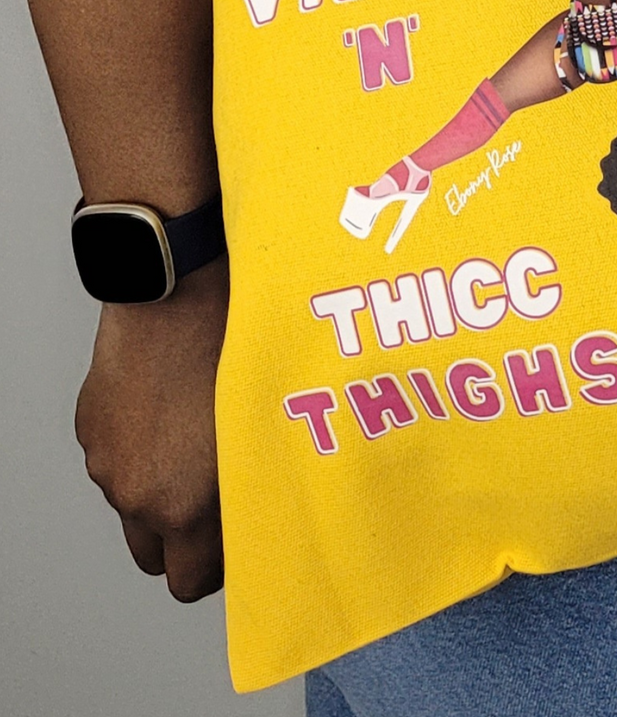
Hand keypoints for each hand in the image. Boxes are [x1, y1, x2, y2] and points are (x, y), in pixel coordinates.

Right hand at [74, 255, 228, 601]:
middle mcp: (137, 494)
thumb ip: (250, 487)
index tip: (238, 542)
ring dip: (162, 492)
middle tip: (218, 503)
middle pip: (155, 557)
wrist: (178, 298)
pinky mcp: (92, 428)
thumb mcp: (260, 432)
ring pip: (134, 506)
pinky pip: (117, 461)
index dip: (217, 568)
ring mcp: (108, 461)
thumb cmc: (234, 352)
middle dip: (185, 541)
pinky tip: (172, 412)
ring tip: (198, 444)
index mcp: (184, 505)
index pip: (190, 582)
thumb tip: (259, 513)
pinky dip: (141, 451)